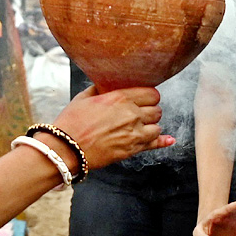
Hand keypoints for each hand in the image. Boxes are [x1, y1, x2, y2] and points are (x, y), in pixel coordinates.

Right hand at [51, 85, 173, 170]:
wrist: (65, 148)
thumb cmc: (71, 122)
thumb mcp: (84, 97)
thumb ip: (99, 89)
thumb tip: (105, 85)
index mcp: (121, 97)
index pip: (151, 93)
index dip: (149, 96)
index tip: (144, 99)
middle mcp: (131, 114)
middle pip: (157, 110)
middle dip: (150, 111)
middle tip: (141, 114)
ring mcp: (134, 133)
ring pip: (157, 126)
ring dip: (151, 126)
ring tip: (142, 127)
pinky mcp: (131, 150)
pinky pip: (154, 144)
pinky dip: (163, 142)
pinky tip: (169, 140)